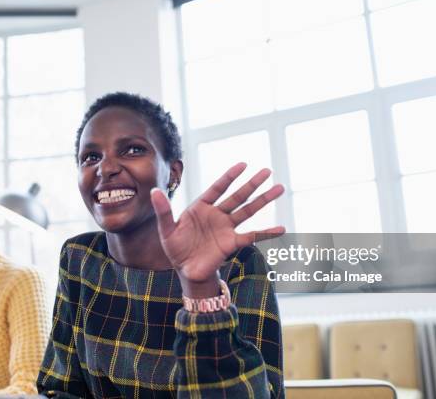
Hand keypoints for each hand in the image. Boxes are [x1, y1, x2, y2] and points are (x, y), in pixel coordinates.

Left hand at [150, 162, 284, 297]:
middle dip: (252, 184)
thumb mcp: (167, 230)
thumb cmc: (176, 249)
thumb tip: (154, 191)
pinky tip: (281, 228)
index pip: (217, 188)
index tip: (243, 165)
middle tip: (268, 171)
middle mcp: (217, 215)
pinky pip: (252, 236)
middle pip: (237, 196)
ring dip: (263, 200)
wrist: (186, 271)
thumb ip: (163, 211)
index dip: (229, 177)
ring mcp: (227, 228)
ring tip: (279, 188)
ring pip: (248, 211)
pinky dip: (267, 233)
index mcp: (201, 207)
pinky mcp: (232, 243)